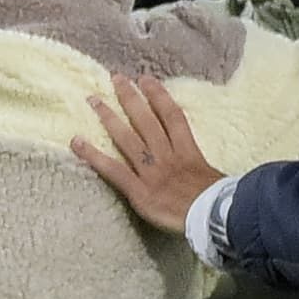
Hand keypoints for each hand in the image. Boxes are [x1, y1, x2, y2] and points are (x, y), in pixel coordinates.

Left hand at [73, 74, 219, 235]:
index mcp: (189, 153)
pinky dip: (93, 155)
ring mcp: (151, 172)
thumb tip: (210, 174)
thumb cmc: (222, 205)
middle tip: (116, 79)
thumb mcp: (219, 181)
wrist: (216, 220)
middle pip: (146, 121)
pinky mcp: (138, 191)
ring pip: (127, 138)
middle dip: (130, 98)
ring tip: (93, 100)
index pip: (172, 117)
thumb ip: (207, 173)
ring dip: (109, 118)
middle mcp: (167, 157)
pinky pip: (112, 170)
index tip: (146, 80)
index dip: (158, 96)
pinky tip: (76, 142)